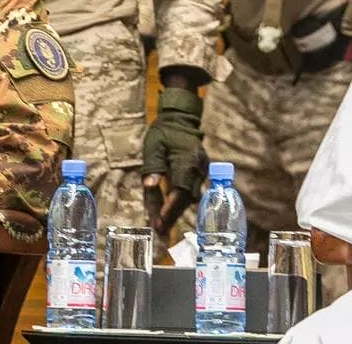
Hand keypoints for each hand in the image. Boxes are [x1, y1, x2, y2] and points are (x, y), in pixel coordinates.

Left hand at [142, 86, 207, 234]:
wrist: (180, 120)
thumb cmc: (163, 133)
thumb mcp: (153, 147)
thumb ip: (152, 167)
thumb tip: (149, 186)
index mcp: (186, 161)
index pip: (179, 192)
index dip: (169, 209)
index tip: (159, 223)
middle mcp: (198, 169)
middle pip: (187, 199)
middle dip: (173, 216)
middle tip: (159, 231)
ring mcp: (202, 171)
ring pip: (191, 197)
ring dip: (177, 210)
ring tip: (162, 225)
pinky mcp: (200, 172)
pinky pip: (192, 191)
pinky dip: (181, 202)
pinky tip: (169, 211)